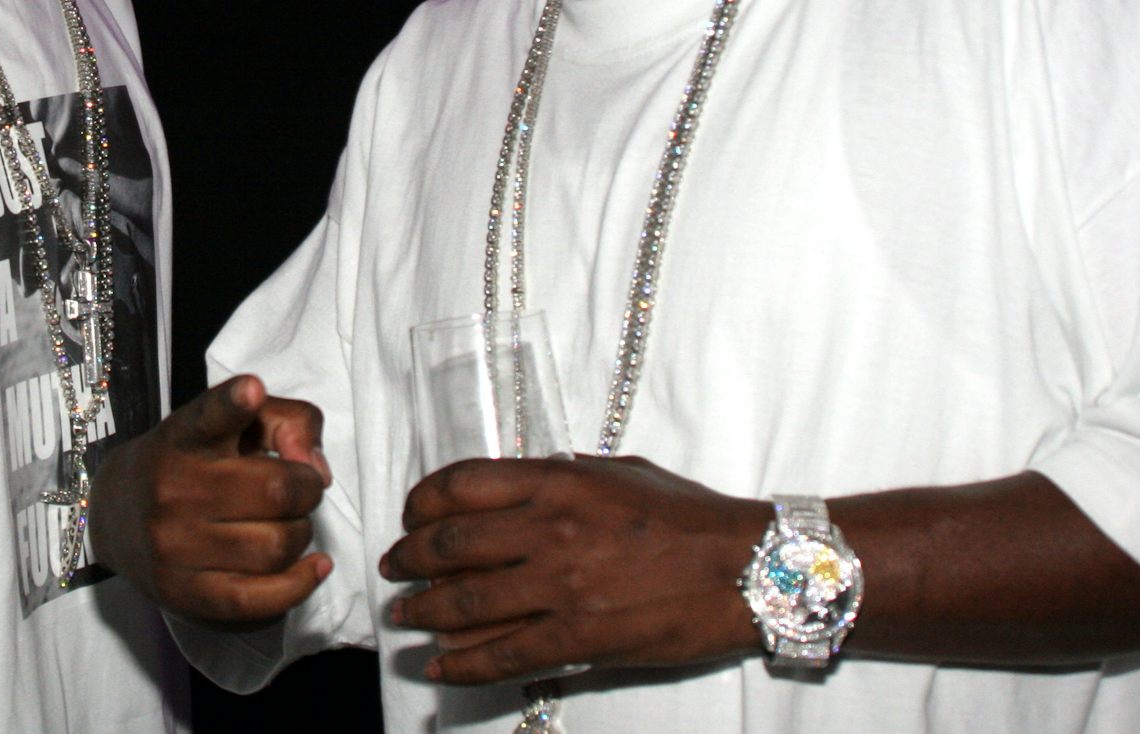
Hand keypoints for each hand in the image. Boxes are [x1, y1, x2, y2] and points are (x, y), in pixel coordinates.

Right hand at [91, 375, 333, 624]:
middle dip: (306, 490)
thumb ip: (288, 423)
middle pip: (276, 491)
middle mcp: (174, 489)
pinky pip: (258, 600)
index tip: (253, 389)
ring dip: (300, 535)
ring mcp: (174, 546)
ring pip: (276, 546)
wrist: (118, 517)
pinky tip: (316, 566)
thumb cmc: (196, 462)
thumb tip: (317, 469)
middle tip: (299, 490)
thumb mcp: (235, 423)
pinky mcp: (184, 595)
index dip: (233, 402)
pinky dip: (299, 585)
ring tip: (287, 524)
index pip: (209, 416)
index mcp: (184, 437)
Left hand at [380, 455, 766, 682]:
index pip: (461, 484)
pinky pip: (505, 653)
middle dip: (409, 556)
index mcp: (557, 480)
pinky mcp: (582, 637)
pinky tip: (438, 666)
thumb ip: (560, 476)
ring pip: (466, 599)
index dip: (421, 501)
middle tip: (393, 566)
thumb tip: (515, 483)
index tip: (410, 514)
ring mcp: (563, 586)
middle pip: (450, 542)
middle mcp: (549, 528)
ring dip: (422, 609)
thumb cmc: (687, 515)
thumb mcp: (617, 472)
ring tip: (403, 615)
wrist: (747, 567)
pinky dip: (462, 663)